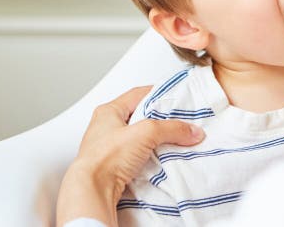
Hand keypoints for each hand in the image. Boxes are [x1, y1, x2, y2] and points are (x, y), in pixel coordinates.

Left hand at [56, 86, 205, 226]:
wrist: (92, 191)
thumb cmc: (107, 157)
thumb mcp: (146, 133)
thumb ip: (172, 129)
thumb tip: (191, 131)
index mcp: (108, 111)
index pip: (138, 94)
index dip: (158, 93)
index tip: (175, 97)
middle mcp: (106, 128)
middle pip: (139, 117)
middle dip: (159, 120)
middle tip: (177, 122)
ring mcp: (108, 148)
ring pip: (138, 139)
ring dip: (155, 141)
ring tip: (172, 142)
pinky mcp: (113, 167)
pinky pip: (136, 157)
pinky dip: (149, 157)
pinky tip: (160, 161)